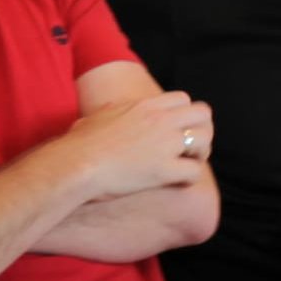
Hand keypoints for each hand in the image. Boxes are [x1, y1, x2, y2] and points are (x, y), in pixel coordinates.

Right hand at [52, 91, 212, 198]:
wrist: (74, 165)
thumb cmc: (78, 144)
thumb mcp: (98, 115)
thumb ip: (114, 110)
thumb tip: (109, 112)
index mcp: (146, 106)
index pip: (183, 99)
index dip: (184, 114)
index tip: (176, 129)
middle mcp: (160, 121)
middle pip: (203, 113)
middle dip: (202, 129)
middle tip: (189, 146)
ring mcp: (165, 145)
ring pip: (206, 140)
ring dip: (200, 152)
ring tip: (187, 163)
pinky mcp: (164, 170)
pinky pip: (195, 172)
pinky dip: (189, 178)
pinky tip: (178, 182)